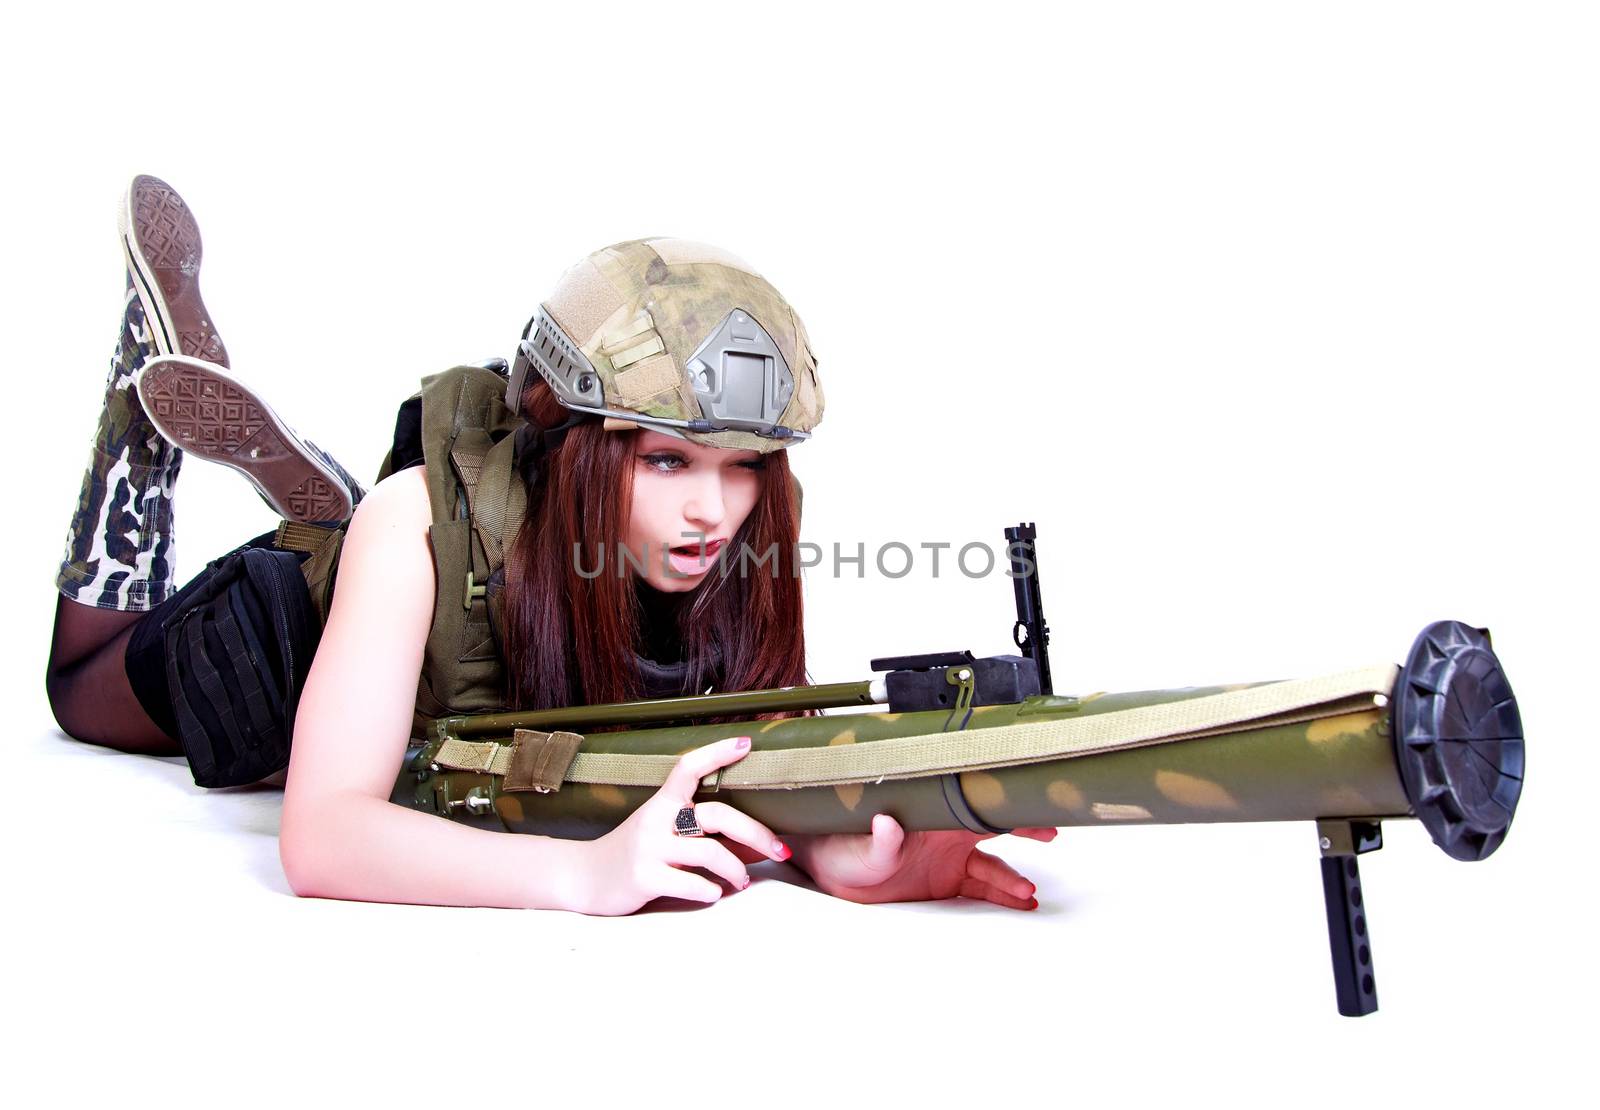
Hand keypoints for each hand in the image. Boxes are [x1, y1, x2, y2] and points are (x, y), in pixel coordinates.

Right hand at [568, 735, 791, 916]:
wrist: (583, 878)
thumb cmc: (633, 852)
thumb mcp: (658, 829)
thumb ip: (694, 827)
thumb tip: (751, 838)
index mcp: (661, 802)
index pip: (688, 767)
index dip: (717, 753)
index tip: (747, 744)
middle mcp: (655, 819)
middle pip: (718, 815)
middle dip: (757, 834)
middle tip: (780, 850)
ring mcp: (649, 847)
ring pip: (711, 852)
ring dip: (737, 870)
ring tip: (743, 881)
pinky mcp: (644, 877)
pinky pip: (692, 882)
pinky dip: (710, 891)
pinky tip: (714, 893)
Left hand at [788, 814, 1058, 908]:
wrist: (828, 867)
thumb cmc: (839, 842)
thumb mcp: (859, 845)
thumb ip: (880, 839)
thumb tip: (887, 826)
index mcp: (931, 811)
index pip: (974, 799)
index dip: (1002, 800)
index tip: (1027, 801)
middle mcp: (945, 829)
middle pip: (994, 826)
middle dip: (1025, 829)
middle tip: (1049, 832)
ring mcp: (949, 855)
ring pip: (992, 863)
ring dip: (1012, 877)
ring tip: (1028, 894)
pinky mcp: (946, 878)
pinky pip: (981, 886)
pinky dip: (1002, 894)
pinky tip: (1021, 901)